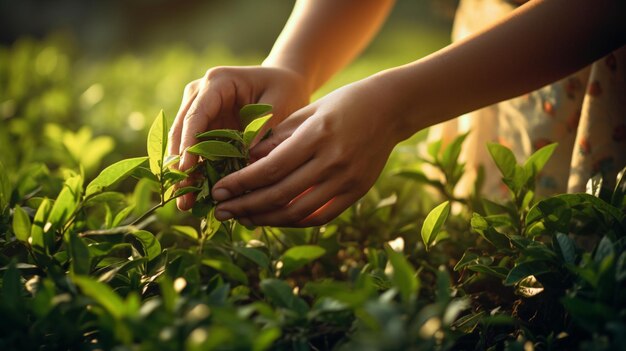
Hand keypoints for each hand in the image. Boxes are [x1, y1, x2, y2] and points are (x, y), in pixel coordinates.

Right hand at [168, 65, 309, 209]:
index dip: (189, 143)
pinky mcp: (206, 129)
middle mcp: (201, 95)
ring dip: (185, 175)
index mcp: (217, 83)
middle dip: (181, 166)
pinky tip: (197, 197)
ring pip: (184, 146)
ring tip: (186, 204)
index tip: (186, 170)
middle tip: (182, 196)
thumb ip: (261, 130)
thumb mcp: (280, 105)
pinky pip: (197, 153)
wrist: (285, 82)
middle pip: (182, 132)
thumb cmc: (285, 89)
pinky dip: (198, 174)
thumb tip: (245, 163)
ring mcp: (200, 112)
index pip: (196, 115)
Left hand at [210, 78, 406, 226]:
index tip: (218, 191)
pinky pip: (320, 216)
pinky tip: (274, 219)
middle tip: (221, 212)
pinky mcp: (357, 192)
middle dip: (245, 206)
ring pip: (298, 212)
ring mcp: (347, 180)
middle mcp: (332, 161)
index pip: (270, 169)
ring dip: (266, 219)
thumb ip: (277, 138)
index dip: (241, 184)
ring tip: (243, 219)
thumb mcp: (307, 111)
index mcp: (316, 135)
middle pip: (280, 194)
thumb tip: (245, 165)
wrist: (390, 109)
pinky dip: (294, 221)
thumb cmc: (343, 104)